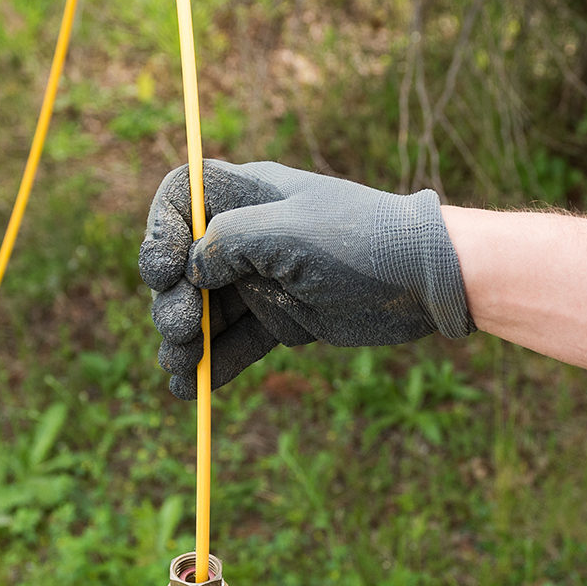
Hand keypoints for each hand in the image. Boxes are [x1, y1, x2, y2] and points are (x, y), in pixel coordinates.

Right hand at [140, 160, 474, 397]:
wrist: (427, 282)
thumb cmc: (362, 241)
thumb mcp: (290, 233)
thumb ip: (230, 241)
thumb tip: (190, 268)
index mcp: (248, 196)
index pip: (182, 199)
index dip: (160, 232)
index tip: (162, 271)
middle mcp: (248, 235)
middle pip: (182, 265)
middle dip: (172, 300)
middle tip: (181, 329)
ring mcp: (263, 279)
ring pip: (204, 310)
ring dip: (184, 341)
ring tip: (180, 369)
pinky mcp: (281, 318)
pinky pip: (235, 342)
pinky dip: (212, 364)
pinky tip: (192, 389)